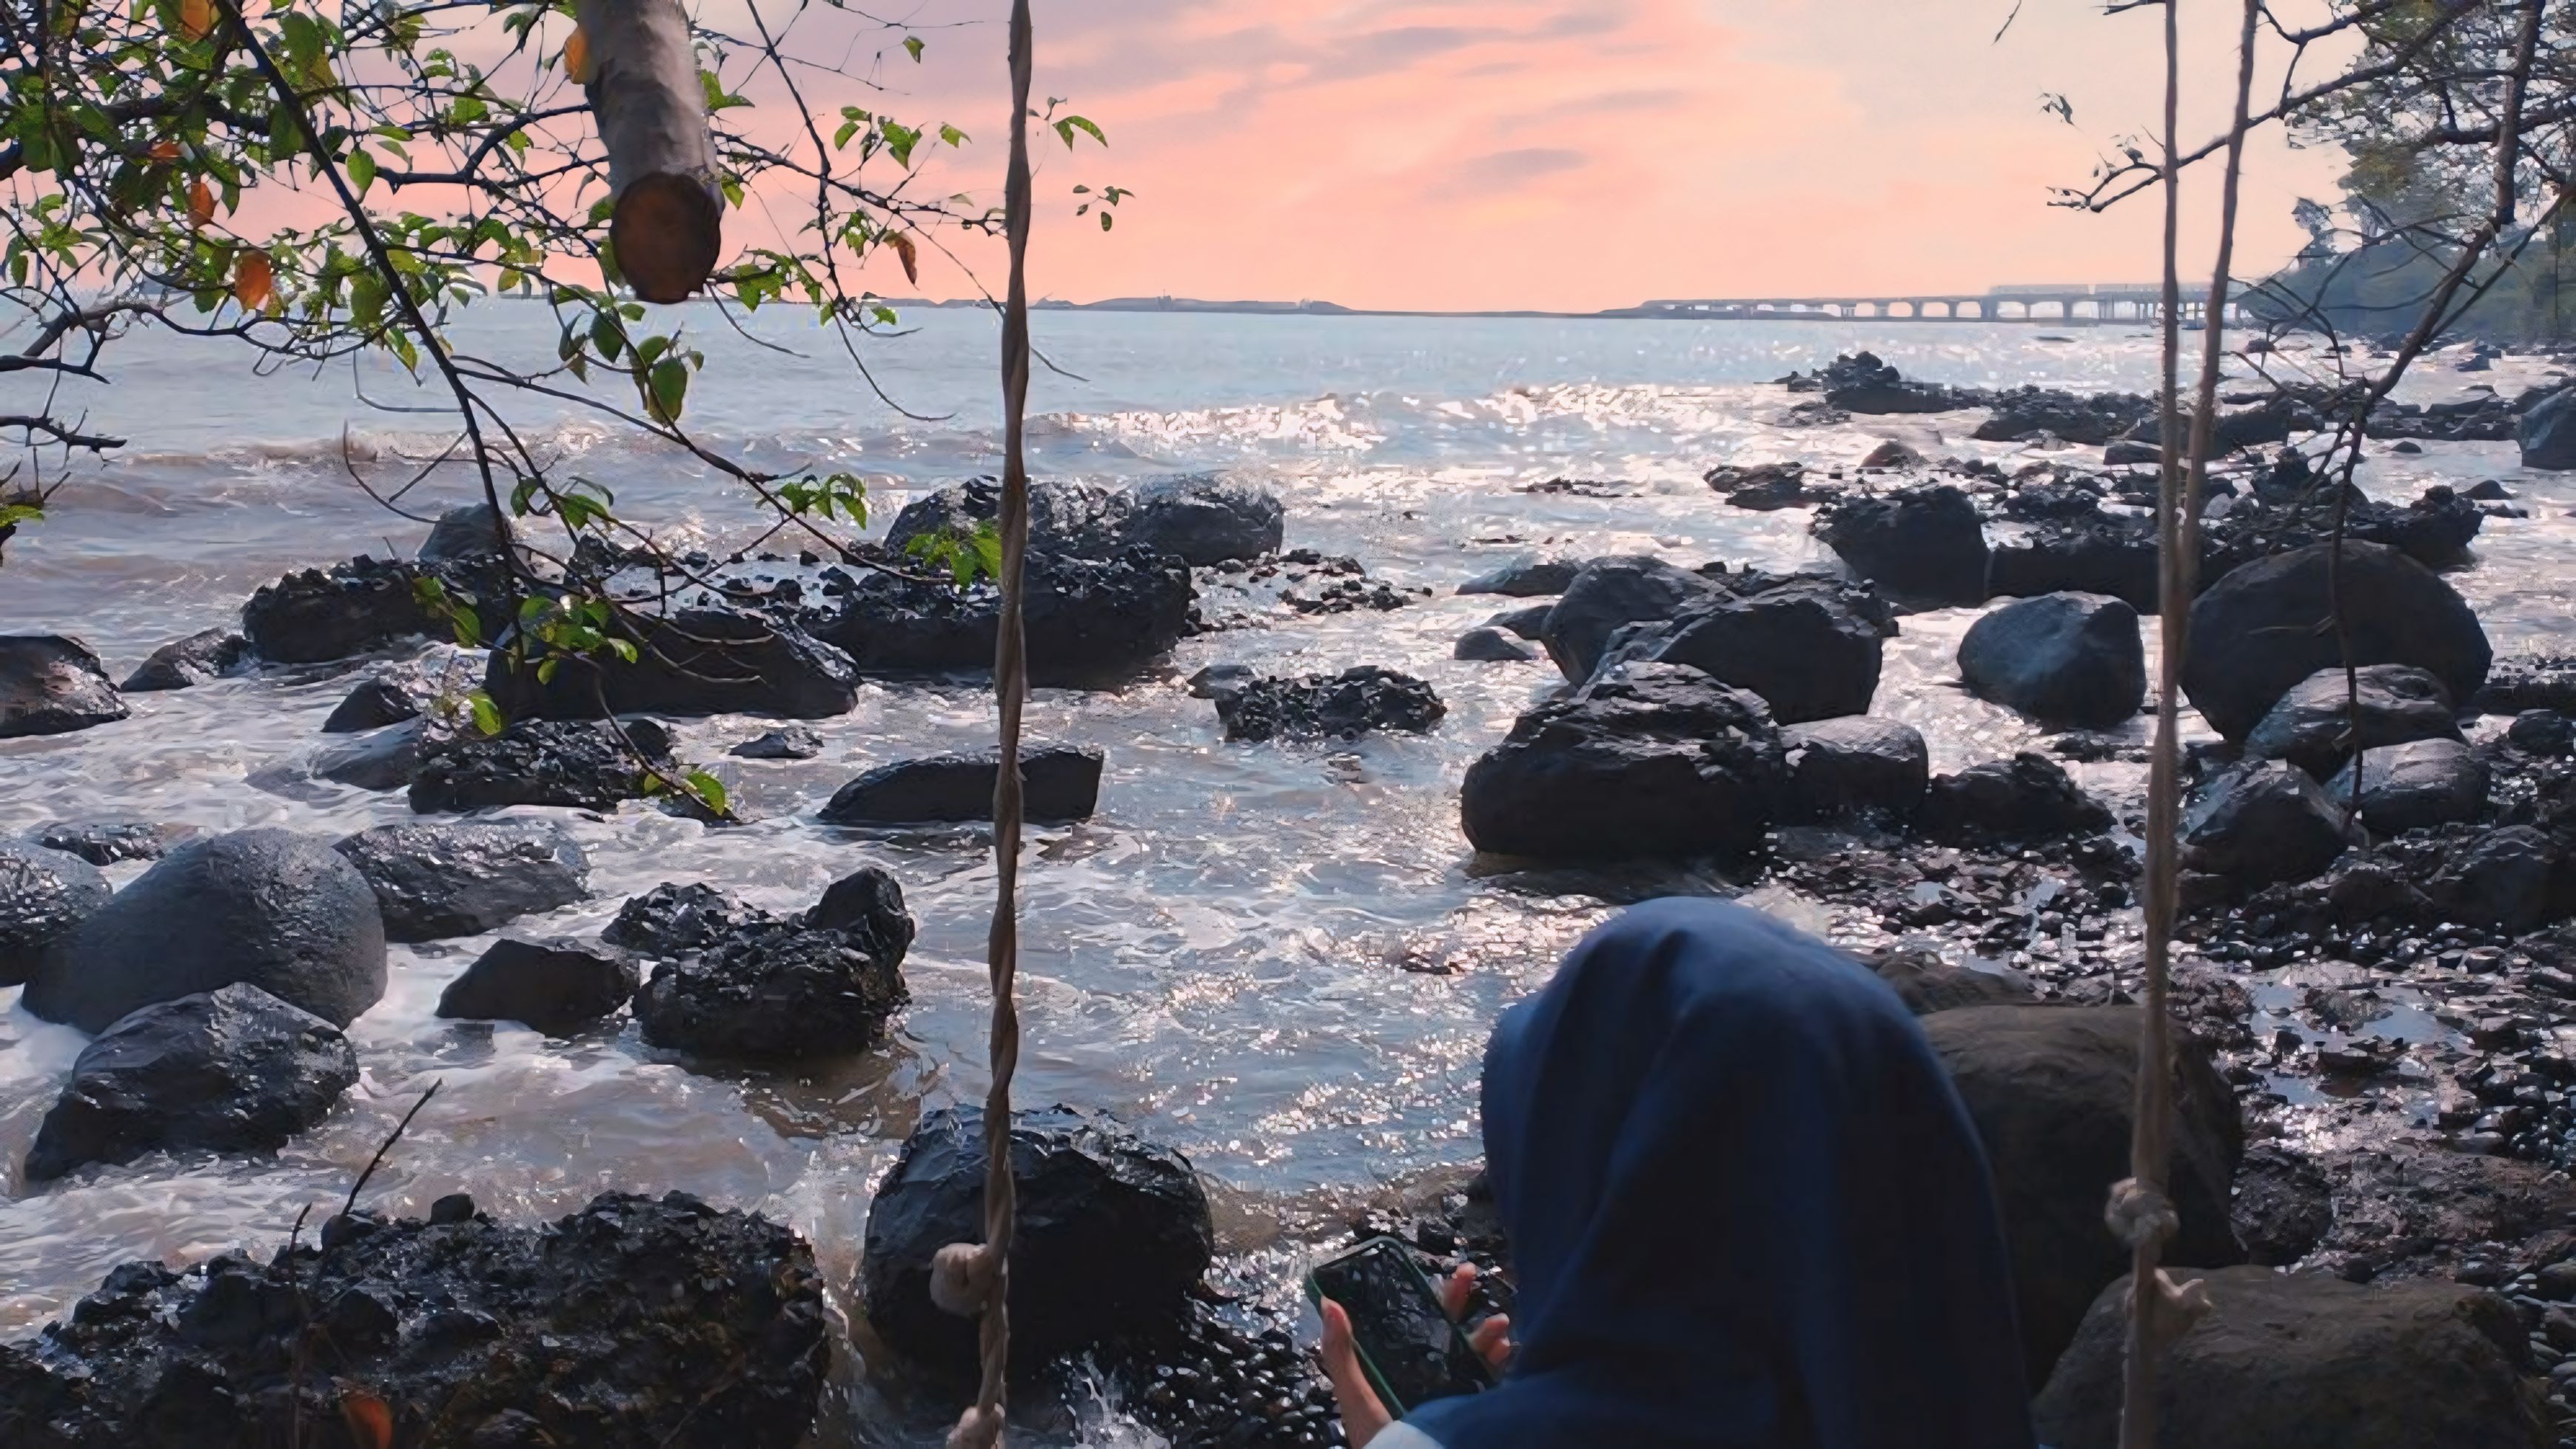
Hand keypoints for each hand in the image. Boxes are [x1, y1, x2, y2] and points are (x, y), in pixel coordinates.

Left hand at [1318, 1264, 1512, 1447]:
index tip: (1432, 1270)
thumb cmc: (1375, 1437)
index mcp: (1396, 1363)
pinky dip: (1495, 1364)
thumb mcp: (1355, 1394)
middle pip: (1443, 1328)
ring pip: (1468, 1351)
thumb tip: (1328, 1302)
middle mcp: (1424, 1371)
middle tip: (1468, 1271)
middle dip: (1457, 1299)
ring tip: (1499, 1323)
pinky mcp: (1464, 1406)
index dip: (1424, 1295)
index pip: (1411, 1321)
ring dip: (1484, 1334)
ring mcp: (1447, 1389)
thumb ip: (1341, 1353)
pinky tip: (1504, 1350)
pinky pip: (1484, 1381)